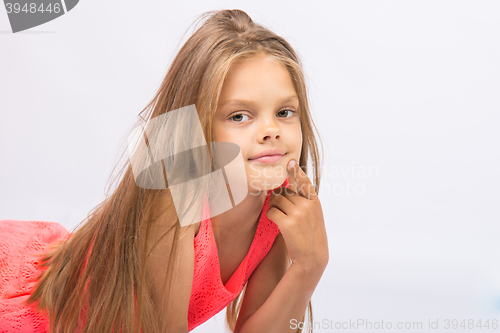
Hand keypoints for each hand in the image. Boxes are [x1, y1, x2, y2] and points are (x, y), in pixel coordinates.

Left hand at [266, 159, 328, 273]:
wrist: (312, 259)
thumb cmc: (310, 237)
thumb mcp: (313, 216)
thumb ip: (304, 202)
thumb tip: (288, 186)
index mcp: (315, 202)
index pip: (304, 182)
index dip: (296, 171)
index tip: (290, 161)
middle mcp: (307, 205)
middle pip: (284, 192)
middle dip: (278, 199)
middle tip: (280, 209)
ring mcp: (298, 214)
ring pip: (276, 200)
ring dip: (273, 207)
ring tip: (279, 217)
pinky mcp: (287, 223)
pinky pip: (271, 212)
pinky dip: (270, 216)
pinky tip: (275, 222)